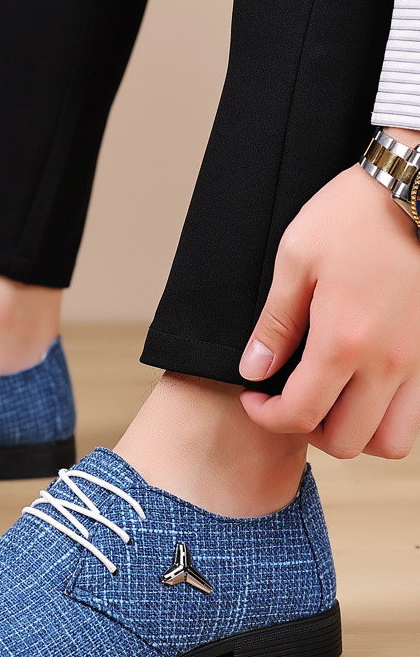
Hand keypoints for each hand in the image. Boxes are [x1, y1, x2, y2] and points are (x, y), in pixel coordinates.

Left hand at [238, 158, 419, 458]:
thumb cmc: (355, 214)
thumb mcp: (296, 260)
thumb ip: (274, 324)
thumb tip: (254, 370)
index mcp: (344, 341)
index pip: (299, 415)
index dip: (265, 417)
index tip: (253, 397)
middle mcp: (388, 362)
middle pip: (347, 442)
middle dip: (306, 431)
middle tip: (287, 402)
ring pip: (392, 439)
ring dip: (354, 432)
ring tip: (329, 401)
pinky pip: (417, 412)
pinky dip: (387, 415)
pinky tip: (363, 386)